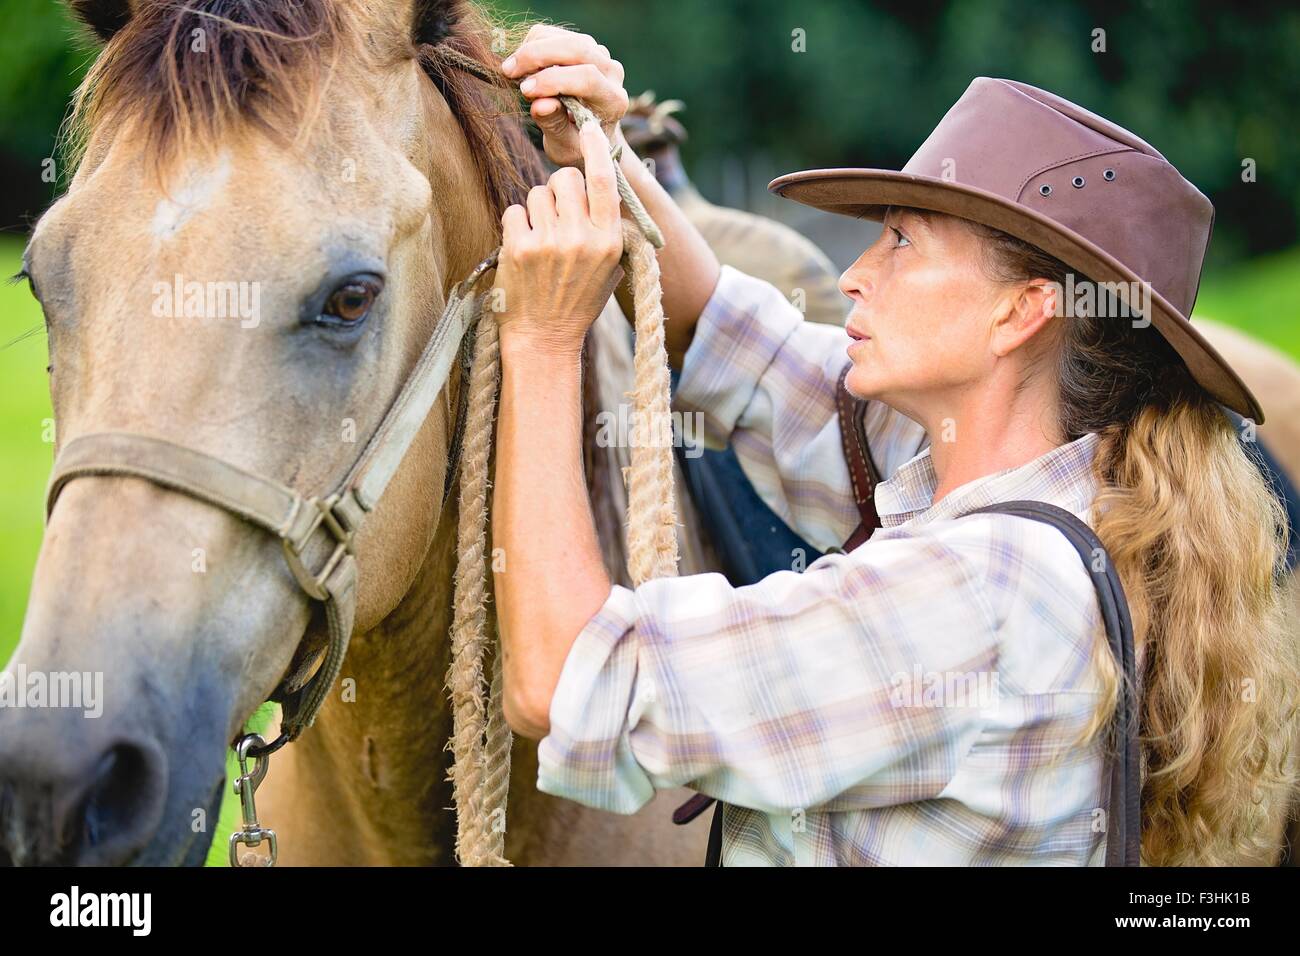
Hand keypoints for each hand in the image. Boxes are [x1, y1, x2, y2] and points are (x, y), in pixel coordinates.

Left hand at [493, 122, 623, 355]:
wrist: (544, 339)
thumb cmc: (578, 301)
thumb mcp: (610, 269)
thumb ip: (612, 229)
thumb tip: (607, 184)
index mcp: (609, 240)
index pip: (604, 180)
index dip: (596, 149)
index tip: (590, 128)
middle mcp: (582, 238)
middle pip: (565, 179)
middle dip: (559, 190)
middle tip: (557, 217)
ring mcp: (549, 242)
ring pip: (537, 192)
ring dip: (536, 210)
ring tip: (541, 240)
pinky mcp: (519, 248)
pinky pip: (515, 211)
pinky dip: (516, 226)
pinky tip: (523, 249)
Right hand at [502, 24, 628, 167]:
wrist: (588, 135)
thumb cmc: (576, 145)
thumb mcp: (565, 146)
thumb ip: (555, 126)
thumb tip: (540, 104)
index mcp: (613, 102)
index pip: (587, 78)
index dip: (552, 80)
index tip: (525, 91)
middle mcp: (612, 73)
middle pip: (577, 48)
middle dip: (538, 56)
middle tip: (508, 72)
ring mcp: (600, 55)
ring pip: (564, 37)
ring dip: (532, 49)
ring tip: (513, 72)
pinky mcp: (584, 45)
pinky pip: (555, 34)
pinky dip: (533, 44)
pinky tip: (523, 66)